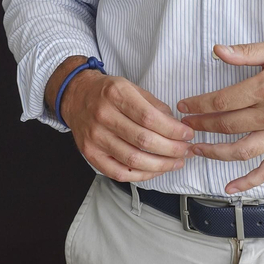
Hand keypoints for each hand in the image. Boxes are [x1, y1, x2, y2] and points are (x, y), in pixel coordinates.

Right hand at [56, 63, 193, 181]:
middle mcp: (103, 115)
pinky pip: (119, 172)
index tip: (187, 135)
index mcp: (115, 94)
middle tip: (185, 150)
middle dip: (172, 149)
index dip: (173, 130)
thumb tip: (176, 127)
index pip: (150, 118)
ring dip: (161, 165)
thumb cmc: (106, 92)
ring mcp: (95, 137)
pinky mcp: (90, 153)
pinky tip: (155, 170)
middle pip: (144, 140)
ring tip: (176, 162)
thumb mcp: (131, 87)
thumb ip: (154, 106)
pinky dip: (141, 175)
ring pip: (133, 160)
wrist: (76, 97)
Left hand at [176, 40, 263, 194]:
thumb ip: (246, 52)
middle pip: (226, 125)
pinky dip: (249, 181)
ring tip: (195, 150)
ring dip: (214, 153)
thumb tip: (217, 50)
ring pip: (241, 150)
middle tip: (184, 127)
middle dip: (200, 127)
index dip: (198, 105)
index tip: (184, 107)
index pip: (221, 101)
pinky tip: (230, 187)